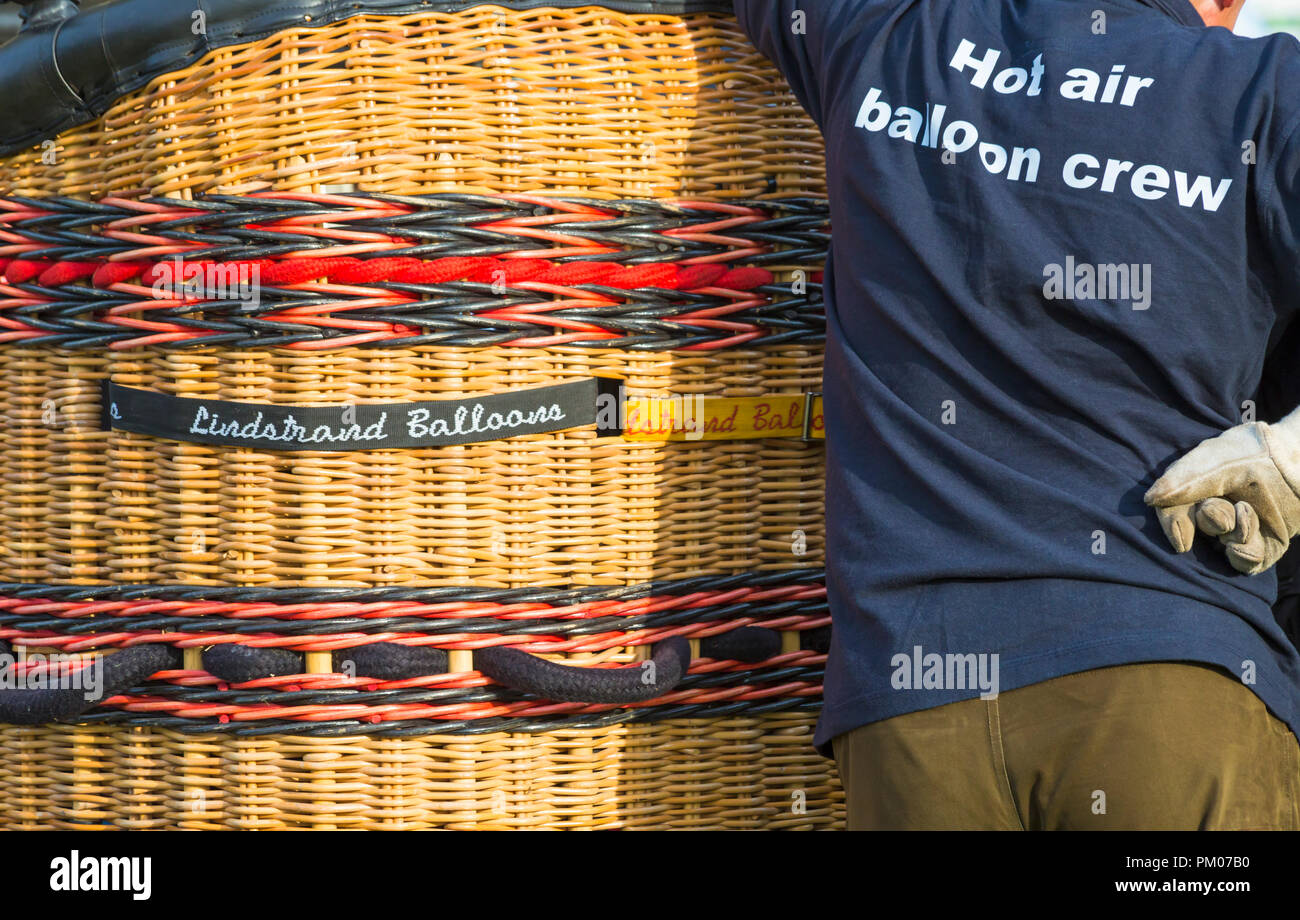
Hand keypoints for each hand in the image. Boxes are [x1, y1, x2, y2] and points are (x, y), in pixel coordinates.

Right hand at [1144, 412, 1299, 574]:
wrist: (1299, 457)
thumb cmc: (1255, 451)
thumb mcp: (1214, 460)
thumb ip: (1182, 478)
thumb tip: (1150, 500)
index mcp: (1197, 491)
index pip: (1172, 513)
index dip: (1173, 527)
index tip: (1183, 541)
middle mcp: (1216, 513)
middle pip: (1198, 530)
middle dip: (1210, 520)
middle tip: (1227, 508)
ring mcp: (1241, 531)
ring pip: (1222, 547)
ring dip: (1233, 534)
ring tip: (1248, 512)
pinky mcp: (1265, 546)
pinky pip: (1246, 564)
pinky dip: (1243, 557)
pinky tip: (1248, 544)